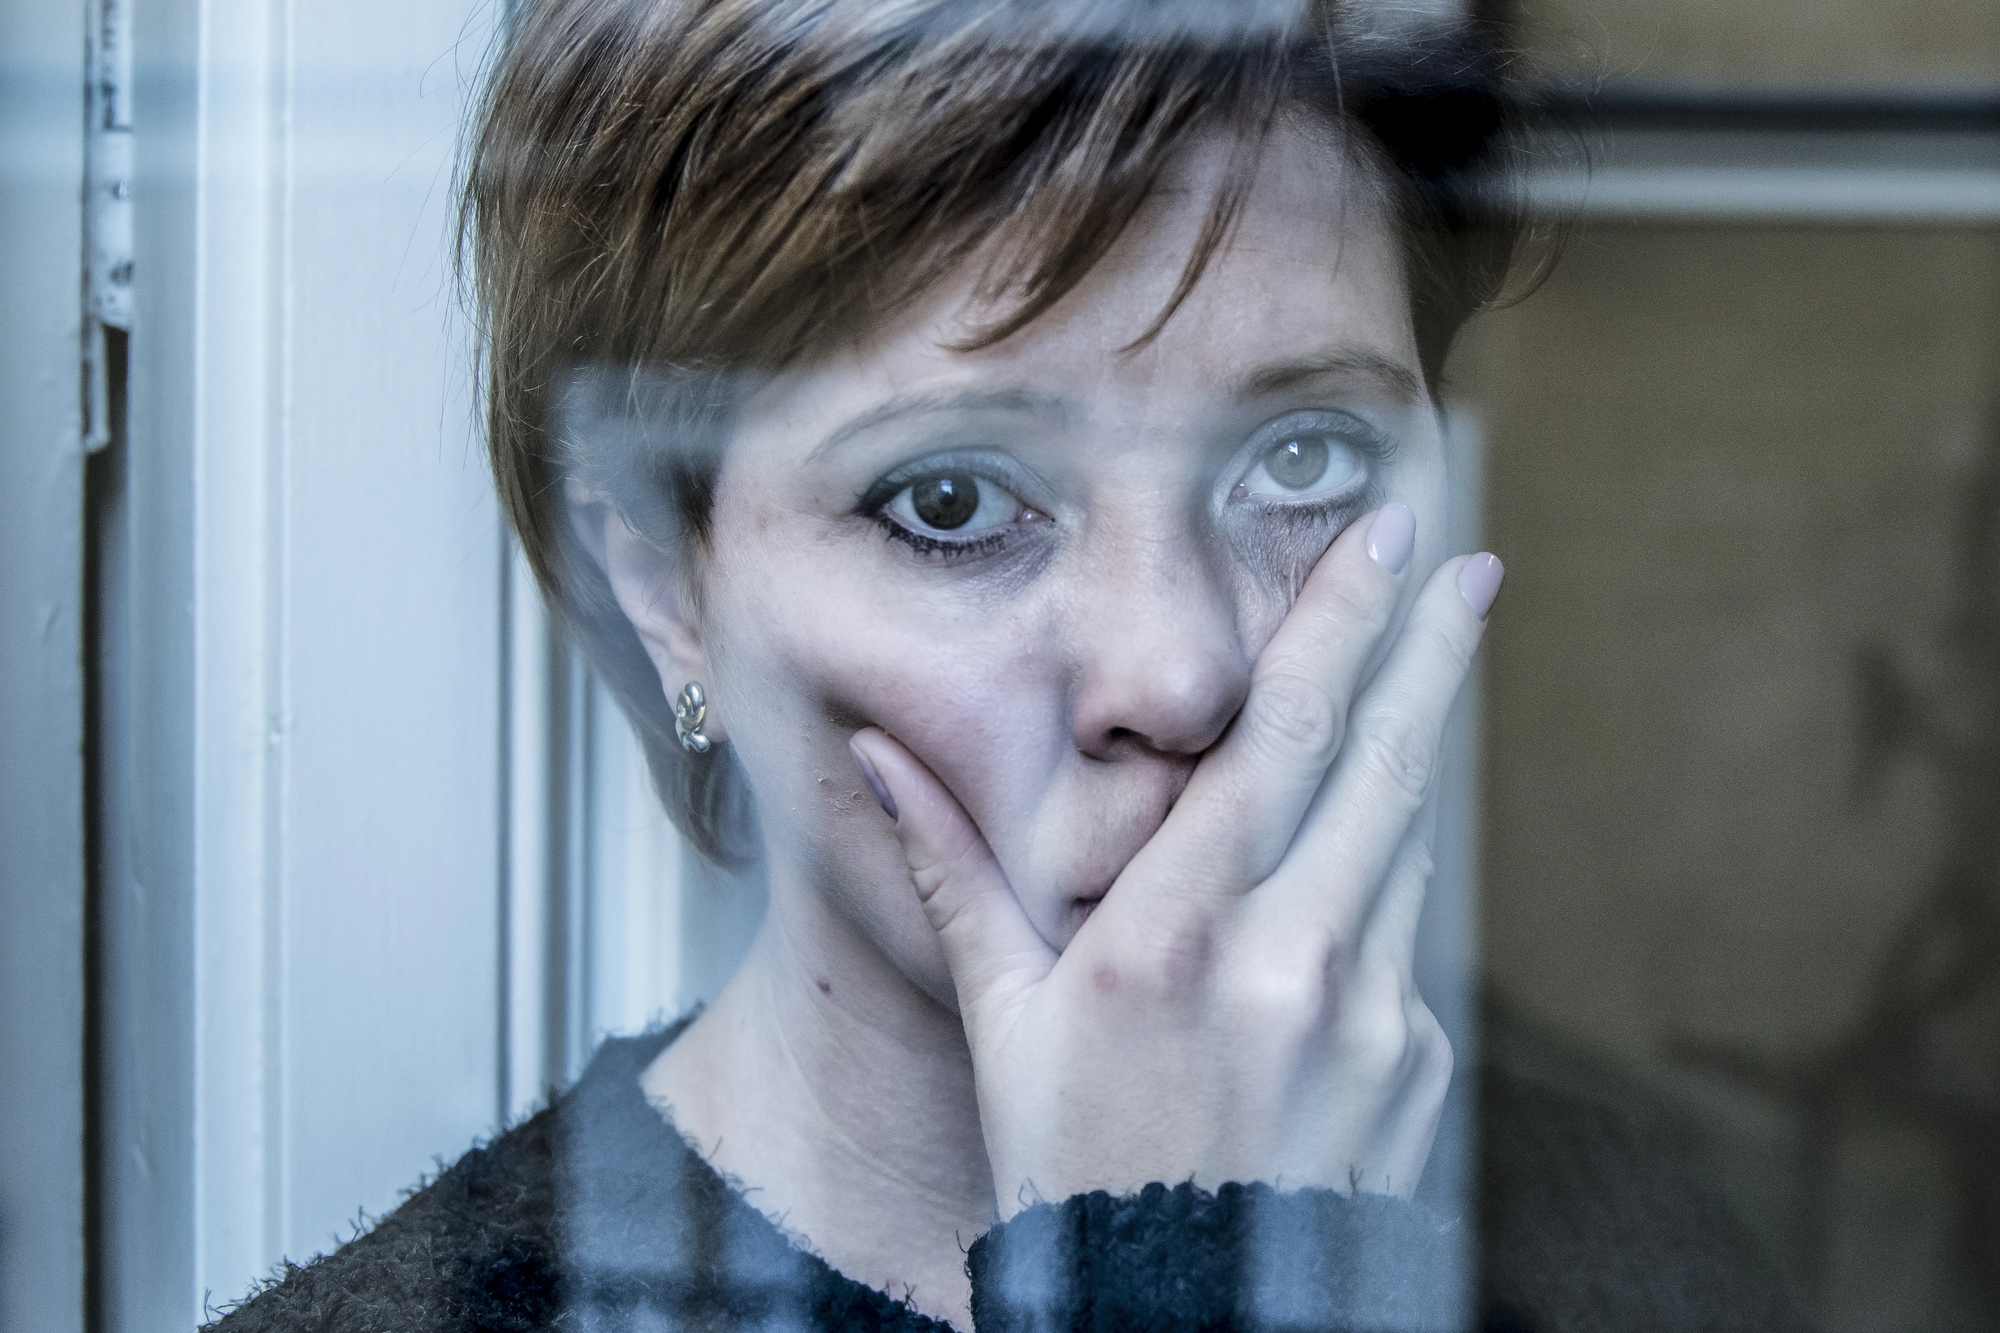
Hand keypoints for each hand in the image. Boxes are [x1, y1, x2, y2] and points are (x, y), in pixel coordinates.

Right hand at [848, 507, 1500, 1213]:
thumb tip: (876, 755)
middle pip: (1382, 760)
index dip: (1337, 622)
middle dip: (1428, 647)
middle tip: (1470, 565)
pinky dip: (1377, 894)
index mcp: (1174, 932)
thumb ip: (952, 870)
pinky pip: (1406, 939)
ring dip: (1407, 758)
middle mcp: (1288, 958)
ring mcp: (1368, 1012)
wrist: (1186, 1315)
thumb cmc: (1074, 1169)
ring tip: (1407, 692)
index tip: (1384, 539)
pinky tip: (1330, 909)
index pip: (1278, 735)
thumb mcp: (1000, 1019)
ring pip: (1404, 841)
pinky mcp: (1412, 1059)